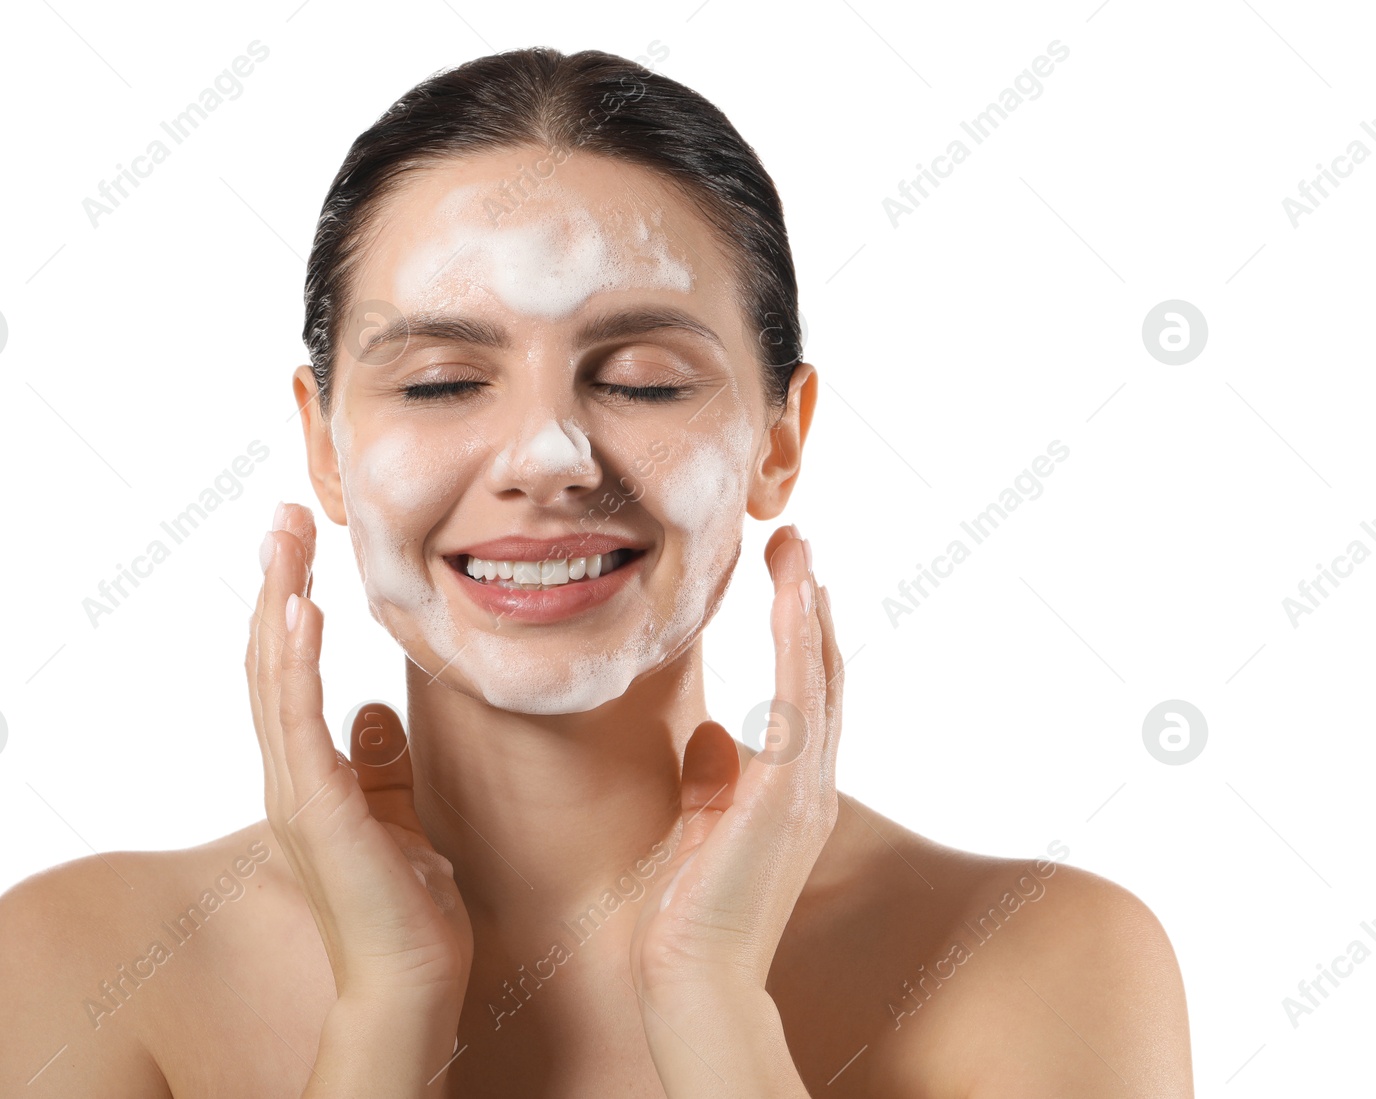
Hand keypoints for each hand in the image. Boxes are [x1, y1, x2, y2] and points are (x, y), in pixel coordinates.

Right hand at [247, 501, 473, 1007]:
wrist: (412, 982)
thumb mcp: (396, 815)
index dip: (288, 606)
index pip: (287, 673)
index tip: (297, 546)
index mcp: (308, 774)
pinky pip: (300, 720)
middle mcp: (290, 776)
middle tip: (281, 515)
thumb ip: (380, 763)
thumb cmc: (407, 907)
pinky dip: (298, 661)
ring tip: (283, 537)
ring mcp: (296, 791)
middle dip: (277, 582)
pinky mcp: (318, 808)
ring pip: (274, 677)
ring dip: (278, 600)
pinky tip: (304, 610)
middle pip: (270, 660)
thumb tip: (373, 710)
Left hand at [628, 524, 841, 1001]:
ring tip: (795, 547)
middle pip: (821, 672)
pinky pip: (798, 700)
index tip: (790, 579)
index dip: (802, 634)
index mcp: (793, 789)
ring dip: (806, 605)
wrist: (695, 972)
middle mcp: (811, 782)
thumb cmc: (693, 908)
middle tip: (797, 542)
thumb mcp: (704, 826)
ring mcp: (804, 786)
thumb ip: (714, 779)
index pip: (806, 694)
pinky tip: (792, 597)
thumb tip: (712, 732)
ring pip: (816, 674)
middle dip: (810, 603)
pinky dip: (798, 642)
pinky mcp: (784, 792)